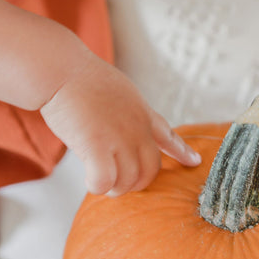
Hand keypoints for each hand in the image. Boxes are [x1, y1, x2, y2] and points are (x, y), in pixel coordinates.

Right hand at [40, 56, 200, 196]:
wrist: (64, 70)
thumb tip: (124, 127)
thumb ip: (128, 111)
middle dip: (136, 182)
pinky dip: (98, 186)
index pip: (169, 135)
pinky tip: (90, 180)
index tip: (194, 162)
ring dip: (115, 188)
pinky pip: (105, 182)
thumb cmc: (82, 78)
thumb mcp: (119, 90)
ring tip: (102, 182)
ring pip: (129, 181)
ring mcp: (119, 138)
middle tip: (118, 182)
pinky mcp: (97, 147)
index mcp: (142, 112)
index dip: (182, 152)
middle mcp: (136, 128)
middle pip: (151, 170)